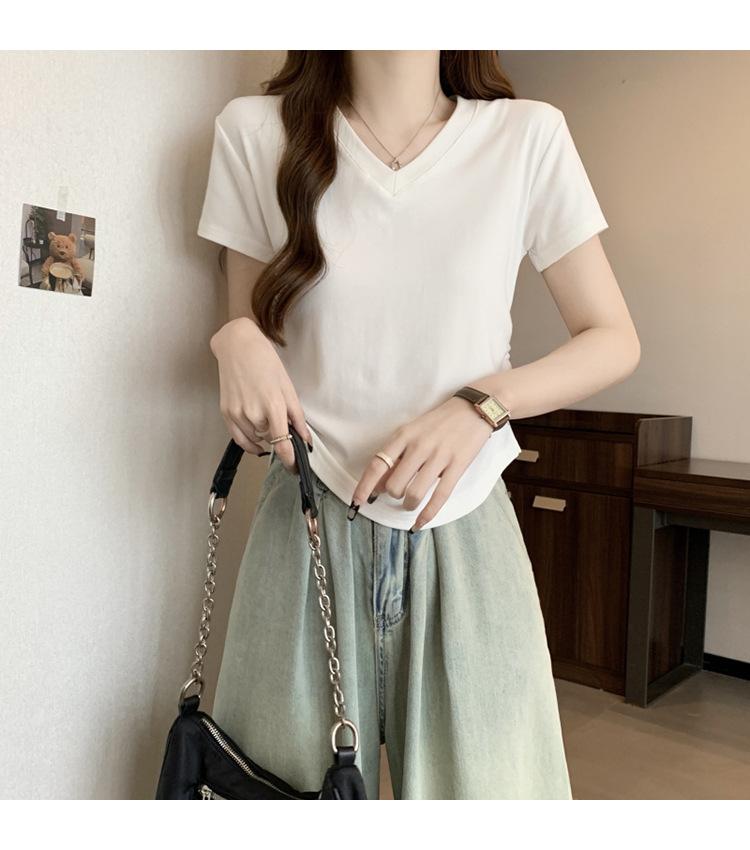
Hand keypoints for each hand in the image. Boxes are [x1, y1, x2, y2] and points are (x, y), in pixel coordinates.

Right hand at [210, 317, 312, 473]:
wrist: (237, 346)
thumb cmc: (266, 362)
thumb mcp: (288, 387)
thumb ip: (297, 416)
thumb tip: (305, 439)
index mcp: (273, 406)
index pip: (282, 444)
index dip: (290, 460)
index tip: (294, 467)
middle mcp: (253, 413)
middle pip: (270, 440)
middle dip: (278, 438)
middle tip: (282, 426)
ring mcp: (237, 414)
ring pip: (255, 440)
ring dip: (264, 437)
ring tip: (267, 420)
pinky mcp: (226, 412)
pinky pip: (239, 438)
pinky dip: (250, 442)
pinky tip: (257, 440)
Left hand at [350, 396, 494, 529]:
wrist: (473, 408)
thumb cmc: (439, 422)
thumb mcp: (412, 431)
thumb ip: (396, 455)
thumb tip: (377, 484)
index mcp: (404, 435)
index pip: (377, 465)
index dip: (364, 486)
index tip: (357, 502)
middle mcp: (419, 446)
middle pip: (394, 485)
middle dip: (393, 495)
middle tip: (398, 493)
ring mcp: (439, 457)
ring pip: (414, 493)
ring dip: (408, 505)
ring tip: (410, 503)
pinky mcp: (457, 466)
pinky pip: (439, 497)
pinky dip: (427, 514)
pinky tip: (419, 523)